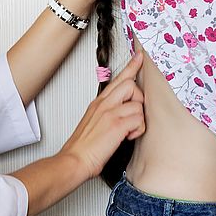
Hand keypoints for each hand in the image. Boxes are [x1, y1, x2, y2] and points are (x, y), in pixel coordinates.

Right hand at [59, 52, 144, 179]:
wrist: (74, 159)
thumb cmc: (84, 146)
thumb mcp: (93, 122)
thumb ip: (107, 112)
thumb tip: (124, 111)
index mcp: (99, 102)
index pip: (118, 79)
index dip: (131, 66)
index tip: (140, 56)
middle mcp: (104, 104)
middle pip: (131, 85)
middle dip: (138, 100)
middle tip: (133, 115)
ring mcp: (110, 113)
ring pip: (138, 105)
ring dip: (138, 121)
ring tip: (127, 132)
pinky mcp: (116, 125)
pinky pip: (139, 120)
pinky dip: (137, 131)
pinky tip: (127, 137)